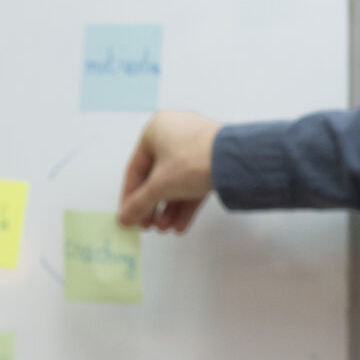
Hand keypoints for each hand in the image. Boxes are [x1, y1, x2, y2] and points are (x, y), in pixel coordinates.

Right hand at [118, 110, 220, 232]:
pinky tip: (180, 225)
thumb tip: (124, 218)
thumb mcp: (159, 186)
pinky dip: (186, 204)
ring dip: (169, 209)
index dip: (130, 196)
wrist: (235, 160)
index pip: (135, 169)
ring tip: (166, 229)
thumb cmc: (191, 161)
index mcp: (155, 130)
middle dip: (153, 206)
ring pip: (176, 182)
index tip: (128, 217)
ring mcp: (196, 145)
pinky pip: (194, 183)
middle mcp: (174, 133)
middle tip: (148, 226)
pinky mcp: (213, 159)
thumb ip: (139, 203)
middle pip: (157, 177)